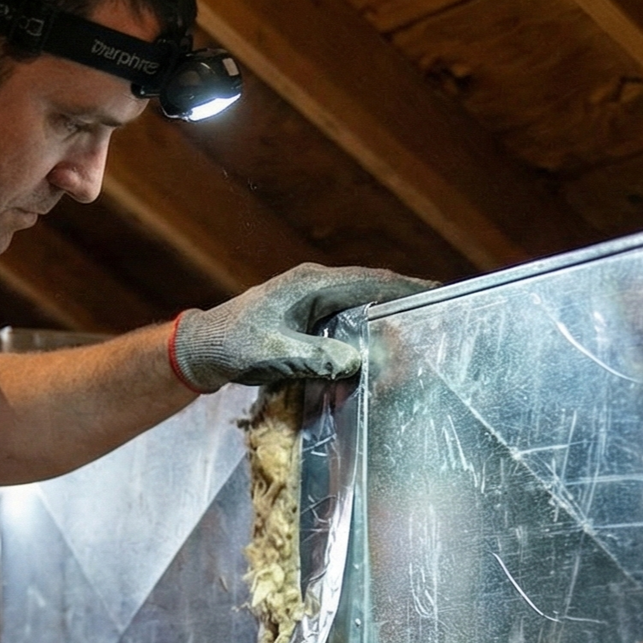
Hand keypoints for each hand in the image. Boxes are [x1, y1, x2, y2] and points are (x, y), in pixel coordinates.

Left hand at [169, 264, 435, 391]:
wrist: (203, 347)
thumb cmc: (234, 347)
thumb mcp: (272, 355)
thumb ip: (313, 357)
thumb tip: (355, 361)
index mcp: (311, 285)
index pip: (369, 281)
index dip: (404, 287)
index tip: (437, 292)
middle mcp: (314, 283)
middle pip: (371, 284)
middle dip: (404, 294)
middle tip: (439, 307)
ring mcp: (309, 295)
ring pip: (360, 296)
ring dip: (387, 306)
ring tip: (419, 320)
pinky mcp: (305, 310)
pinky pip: (346, 310)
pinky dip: (368, 317)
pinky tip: (381, 333)